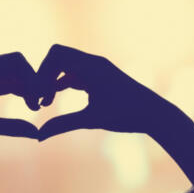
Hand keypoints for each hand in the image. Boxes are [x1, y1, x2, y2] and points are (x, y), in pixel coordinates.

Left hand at [0, 53, 41, 145]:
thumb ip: (12, 128)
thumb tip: (38, 134)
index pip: (16, 62)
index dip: (32, 78)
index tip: (37, 100)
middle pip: (16, 66)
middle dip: (31, 81)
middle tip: (40, 104)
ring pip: (11, 75)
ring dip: (25, 87)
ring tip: (34, 108)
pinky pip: (3, 83)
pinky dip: (16, 91)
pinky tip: (25, 106)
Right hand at [36, 45, 182, 139]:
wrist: (155, 114)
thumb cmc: (127, 116)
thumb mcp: (92, 120)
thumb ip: (63, 125)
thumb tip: (38, 136)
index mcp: (92, 66)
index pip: (55, 55)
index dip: (41, 73)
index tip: (39, 96)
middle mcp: (94, 62)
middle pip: (57, 56)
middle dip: (44, 75)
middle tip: (38, 98)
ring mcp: (97, 68)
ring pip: (65, 65)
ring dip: (52, 80)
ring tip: (45, 103)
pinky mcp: (99, 77)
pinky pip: (74, 74)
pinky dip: (62, 84)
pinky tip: (54, 100)